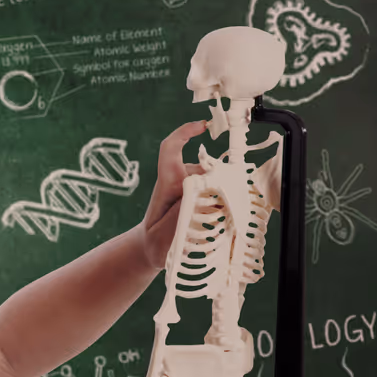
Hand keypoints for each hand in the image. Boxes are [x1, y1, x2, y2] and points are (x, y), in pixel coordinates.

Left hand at [138, 120, 207, 269]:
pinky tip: (217, 224)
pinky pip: (220, 195)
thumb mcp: (162, 234)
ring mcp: (193, 190)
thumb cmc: (155, 240)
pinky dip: (224, 206)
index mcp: (168, 183)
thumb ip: (179, 216)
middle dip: (218, 179)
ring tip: (210, 224)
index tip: (202, 126)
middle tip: (215, 208)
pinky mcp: (203, 199)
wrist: (152, 250)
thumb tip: (199, 195)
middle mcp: (181, 182)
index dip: (184, 133)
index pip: (170, 150)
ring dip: (221, 197)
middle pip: (205, 167)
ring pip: (216, 181)